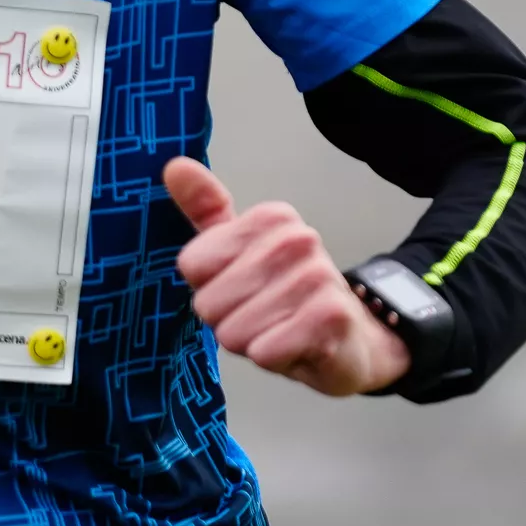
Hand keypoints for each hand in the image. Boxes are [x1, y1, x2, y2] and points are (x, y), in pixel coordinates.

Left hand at [166, 157, 407, 396]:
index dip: (210, 288)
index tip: (241, 288)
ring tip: (280, 330)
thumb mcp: (240, 251)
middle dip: (229, 321)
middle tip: (263, 316)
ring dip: (252, 342)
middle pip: (209, 303)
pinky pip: (264, 352)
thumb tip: (174, 166)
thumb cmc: (287, 296)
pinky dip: (274, 359)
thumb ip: (206, 210)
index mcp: (272, 218)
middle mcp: (297, 240)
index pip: (192, 266)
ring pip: (234, 332)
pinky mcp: (330, 318)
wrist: (350, 340)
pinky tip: (296, 347)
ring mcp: (317, 277)